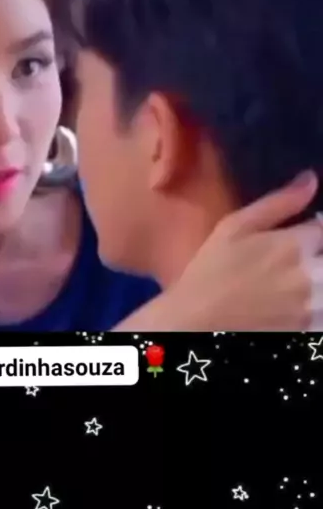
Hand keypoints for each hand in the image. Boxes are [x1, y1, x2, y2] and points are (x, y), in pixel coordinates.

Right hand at [114, 171, 322, 330]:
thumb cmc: (212, 269)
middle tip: (290, 259)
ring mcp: (312, 307)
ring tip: (287, 281)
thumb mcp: (235, 226)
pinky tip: (289, 301)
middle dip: (315, 254)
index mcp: (295, 244)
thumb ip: (278, 203)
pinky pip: (322, 313)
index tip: (301, 236)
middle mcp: (311, 274)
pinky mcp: (307, 329)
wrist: (198, 321)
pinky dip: (314, 304)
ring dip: (315, 279)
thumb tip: (311, 179)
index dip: (314, 230)